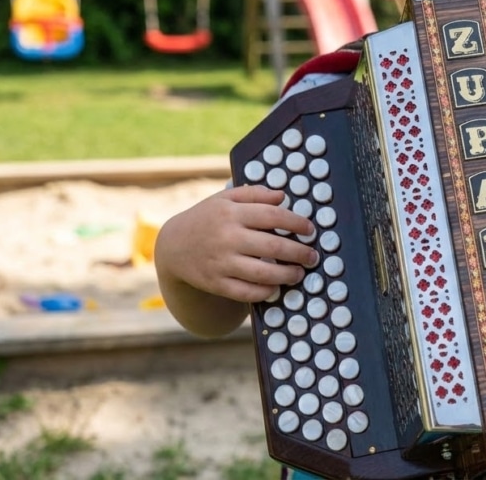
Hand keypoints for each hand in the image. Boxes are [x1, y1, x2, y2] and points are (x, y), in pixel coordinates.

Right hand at [156, 185, 318, 304]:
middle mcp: (227, 237)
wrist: (173, 246)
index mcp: (231, 213)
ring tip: (299, 273)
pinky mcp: (216, 283)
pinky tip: (276, 287)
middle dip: (299, 253)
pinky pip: (246, 292)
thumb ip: (254, 194)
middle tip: (313, 256)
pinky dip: (265, 292)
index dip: (297, 223)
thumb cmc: (206, 219)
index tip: (310, 230)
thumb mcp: (225, 199)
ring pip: (263, 273)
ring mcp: (221, 262)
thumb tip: (282, 196)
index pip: (273, 216)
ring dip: (287, 275)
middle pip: (273, 247)